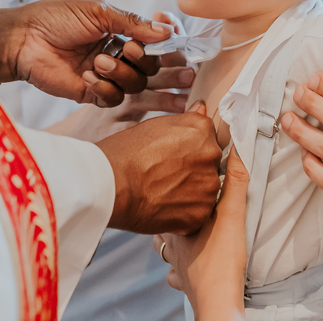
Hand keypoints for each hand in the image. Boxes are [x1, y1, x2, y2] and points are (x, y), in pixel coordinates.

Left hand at [0, 0, 174, 106]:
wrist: (23, 38)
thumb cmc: (56, 18)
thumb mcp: (98, 12)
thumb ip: (133, 23)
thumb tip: (166, 32)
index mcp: (119, 33)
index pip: (153, 44)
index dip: (161, 45)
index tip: (164, 40)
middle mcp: (116, 55)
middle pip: (149, 68)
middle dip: (143, 60)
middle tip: (127, 48)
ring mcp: (103, 76)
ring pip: (134, 85)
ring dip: (120, 73)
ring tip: (99, 61)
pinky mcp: (89, 93)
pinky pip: (112, 99)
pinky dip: (105, 88)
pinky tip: (87, 76)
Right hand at [95, 103, 220, 233]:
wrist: (112, 184)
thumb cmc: (126, 152)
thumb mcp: (155, 125)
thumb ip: (185, 120)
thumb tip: (201, 109)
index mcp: (202, 130)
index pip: (208, 139)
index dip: (190, 149)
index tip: (176, 156)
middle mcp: (211, 155)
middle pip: (210, 163)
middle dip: (194, 169)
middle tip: (167, 175)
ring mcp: (208, 185)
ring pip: (206, 189)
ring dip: (192, 191)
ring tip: (164, 192)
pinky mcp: (200, 212)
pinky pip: (199, 211)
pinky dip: (185, 211)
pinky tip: (165, 206)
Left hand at [154, 148, 247, 320]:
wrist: (216, 300)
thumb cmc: (221, 259)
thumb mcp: (232, 215)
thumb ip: (234, 182)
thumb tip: (238, 148)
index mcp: (178, 223)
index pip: (167, 199)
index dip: (170, 189)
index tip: (174, 180)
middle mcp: (172, 243)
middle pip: (162, 223)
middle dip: (168, 214)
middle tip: (178, 204)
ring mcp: (177, 265)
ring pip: (164, 249)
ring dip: (170, 241)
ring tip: (180, 233)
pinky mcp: (185, 283)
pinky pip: (175, 274)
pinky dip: (176, 269)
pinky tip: (182, 268)